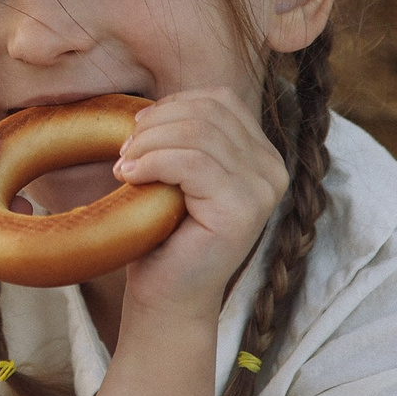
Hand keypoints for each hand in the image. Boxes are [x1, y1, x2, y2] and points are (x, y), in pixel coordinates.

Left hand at [111, 89, 288, 326]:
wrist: (167, 295)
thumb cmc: (167, 235)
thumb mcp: (179, 174)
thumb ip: (184, 136)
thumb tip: (153, 106)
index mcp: (261, 155)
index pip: (219, 100)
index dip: (172, 106)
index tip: (138, 131)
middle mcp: (272, 169)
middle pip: (208, 112)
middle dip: (156, 124)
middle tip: (124, 151)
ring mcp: (264, 189)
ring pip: (198, 134)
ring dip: (149, 144)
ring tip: (124, 166)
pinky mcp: (243, 209)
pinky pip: (193, 163)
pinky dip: (153, 163)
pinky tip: (129, 177)